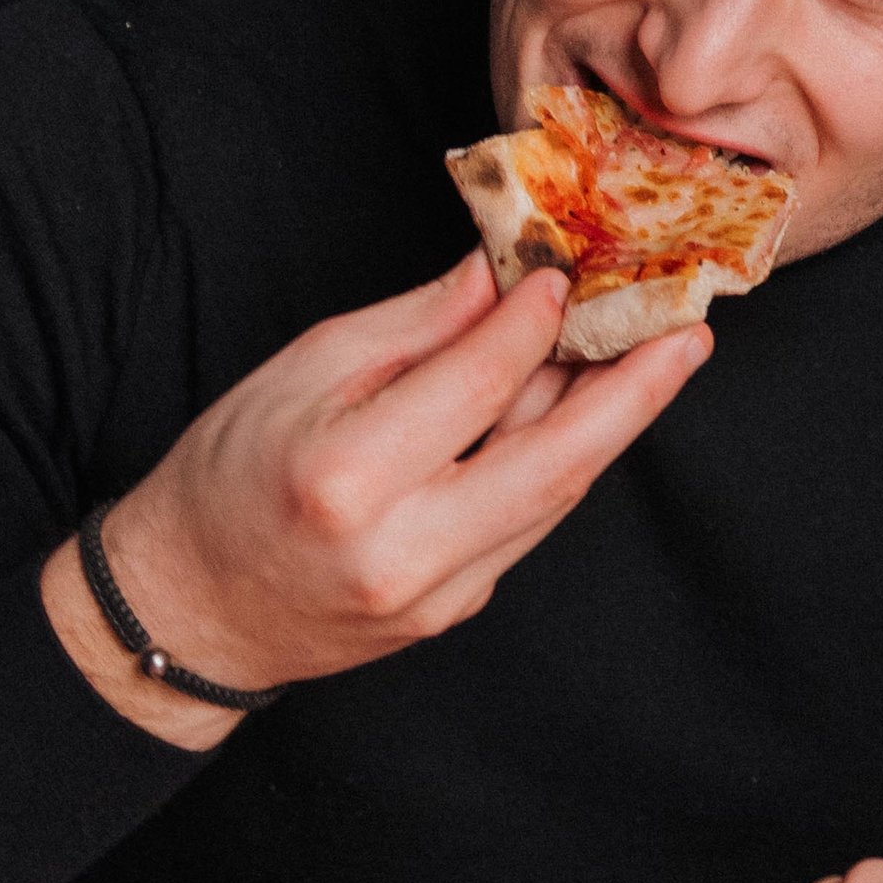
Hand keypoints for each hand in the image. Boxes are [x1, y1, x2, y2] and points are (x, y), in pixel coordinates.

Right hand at [41, 254, 707, 748]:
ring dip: (614, 425)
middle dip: (636, 394)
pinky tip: (588, 413)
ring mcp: (439, 592)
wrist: (191, 609)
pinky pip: (530, 522)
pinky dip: (564, 462)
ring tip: (661, 360)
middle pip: (555, 463)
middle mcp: (403, 546)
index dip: (533, 324)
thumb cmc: (229, 478)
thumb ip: (413, 328)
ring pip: (556, 497)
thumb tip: (500, 273)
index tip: (569, 273)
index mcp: (348, 476)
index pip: (476, 385)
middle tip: (691, 333)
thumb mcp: (301, 374)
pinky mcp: (458, 609)